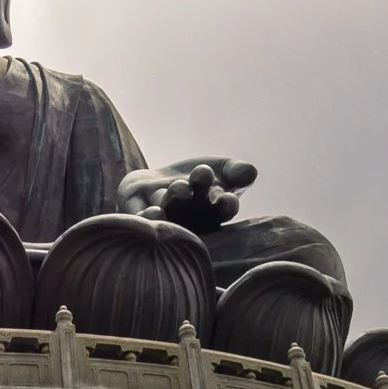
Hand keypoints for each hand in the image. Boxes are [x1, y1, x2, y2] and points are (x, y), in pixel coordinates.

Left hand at [118, 156, 257, 232]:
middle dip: (198, 193)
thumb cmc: (194, 179)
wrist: (155, 183)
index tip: (226, 197)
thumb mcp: (219, 169)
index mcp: (212, 211)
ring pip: (169, 211)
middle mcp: (190, 219)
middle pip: (195, 209)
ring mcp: (164, 217)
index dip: (226, 205)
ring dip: (174, 200)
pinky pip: (141, 218)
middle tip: (200, 176)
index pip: (223, 209)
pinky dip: (146, 216)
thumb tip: (250, 171)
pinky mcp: (137, 212)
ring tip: (179, 188)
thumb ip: (235, 170)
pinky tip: (151, 211)